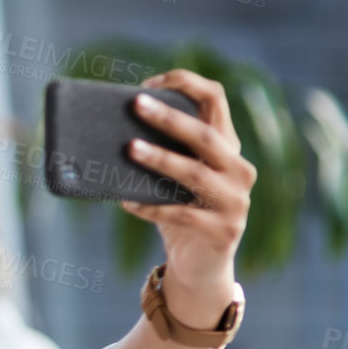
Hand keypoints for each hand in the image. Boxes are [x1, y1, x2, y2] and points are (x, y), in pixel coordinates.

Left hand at [121, 71, 254, 325]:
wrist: (201, 265)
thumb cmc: (180, 211)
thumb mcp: (174, 180)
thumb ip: (161, 155)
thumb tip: (109, 134)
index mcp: (227, 147)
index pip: (216, 99)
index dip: (185, 85)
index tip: (149, 83)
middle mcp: (239, 169)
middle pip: (205, 135)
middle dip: (169, 118)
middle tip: (135, 104)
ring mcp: (235, 201)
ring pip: (194, 174)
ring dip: (160, 159)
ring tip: (129, 149)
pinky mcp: (222, 231)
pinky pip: (180, 214)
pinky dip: (150, 207)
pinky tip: (126, 201)